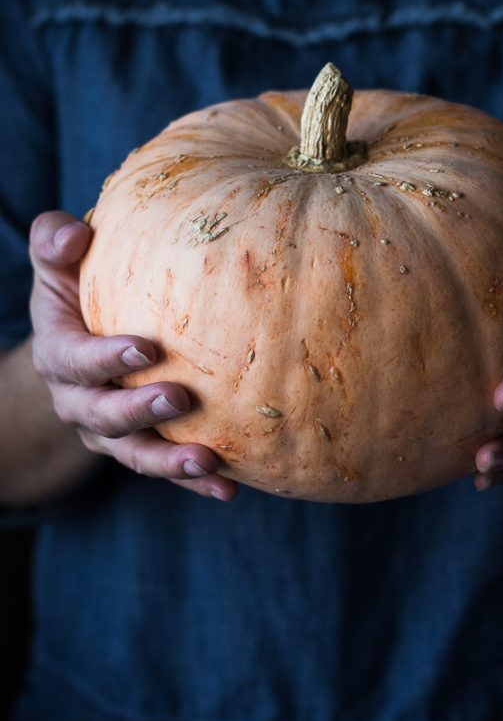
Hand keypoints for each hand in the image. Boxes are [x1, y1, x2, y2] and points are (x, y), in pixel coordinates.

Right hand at [29, 211, 237, 500]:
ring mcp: (109, 432)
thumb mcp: (60, 268)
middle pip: (103, 416)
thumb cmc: (79, 295)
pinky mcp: (140, 447)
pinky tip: (229, 487)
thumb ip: (55, 244)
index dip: (105, 359)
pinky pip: (166, 470)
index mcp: (59, 354)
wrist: (81, 348)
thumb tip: (74, 233)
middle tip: (179, 398)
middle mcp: (79, 400)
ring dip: (170, 461)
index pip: (74, 360)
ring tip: (208, 461)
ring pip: (135, 454)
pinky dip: (195, 482)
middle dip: (139, 411)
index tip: (146, 348)